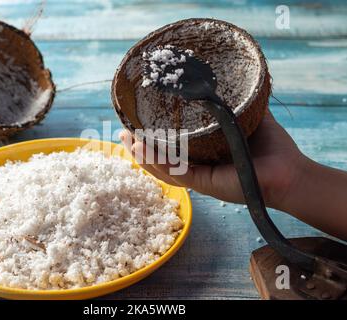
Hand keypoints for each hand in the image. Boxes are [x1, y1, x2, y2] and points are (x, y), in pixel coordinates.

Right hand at [120, 109, 305, 207]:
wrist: (288, 171)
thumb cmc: (271, 147)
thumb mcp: (247, 117)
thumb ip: (234, 102)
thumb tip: (228, 79)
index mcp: (202, 154)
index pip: (170, 148)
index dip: (151, 139)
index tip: (136, 123)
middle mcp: (196, 167)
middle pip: (159, 160)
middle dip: (137, 147)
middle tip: (121, 132)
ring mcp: (198, 177)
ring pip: (161, 168)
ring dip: (140, 154)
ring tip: (125, 139)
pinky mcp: (203, 183)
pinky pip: (174, 173)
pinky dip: (156, 161)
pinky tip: (142, 149)